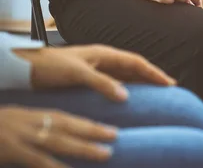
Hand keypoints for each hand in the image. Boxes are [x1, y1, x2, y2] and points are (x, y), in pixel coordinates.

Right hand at [0, 106, 116, 167]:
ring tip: (106, 153)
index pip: (63, 118)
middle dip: (92, 131)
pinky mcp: (12, 151)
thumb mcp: (11, 125)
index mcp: (28, 116)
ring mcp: (21, 139)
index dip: (85, 123)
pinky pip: (39, 162)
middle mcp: (28, 124)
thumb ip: (32, 130)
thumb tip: (53, 138)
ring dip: (83, 147)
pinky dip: (56, 167)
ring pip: (58, 142)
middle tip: (115, 135)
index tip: (107, 127)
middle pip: (66, 126)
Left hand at [13, 45, 175, 101]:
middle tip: (169, 88)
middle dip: (152, 76)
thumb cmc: (48, 65)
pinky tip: (129, 98)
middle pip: (134, 68)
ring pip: (125, 76)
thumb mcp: (76, 73)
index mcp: (104, 53)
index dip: (154, 72)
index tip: (169, 83)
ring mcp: (96, 69)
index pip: (136, 62)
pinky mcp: (88, 79)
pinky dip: (126, 89)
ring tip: (155, 93)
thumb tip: (126, 95)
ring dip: (141, 83)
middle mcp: (102, 60)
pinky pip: (114, 83)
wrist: (25, 67)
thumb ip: (102, 82)